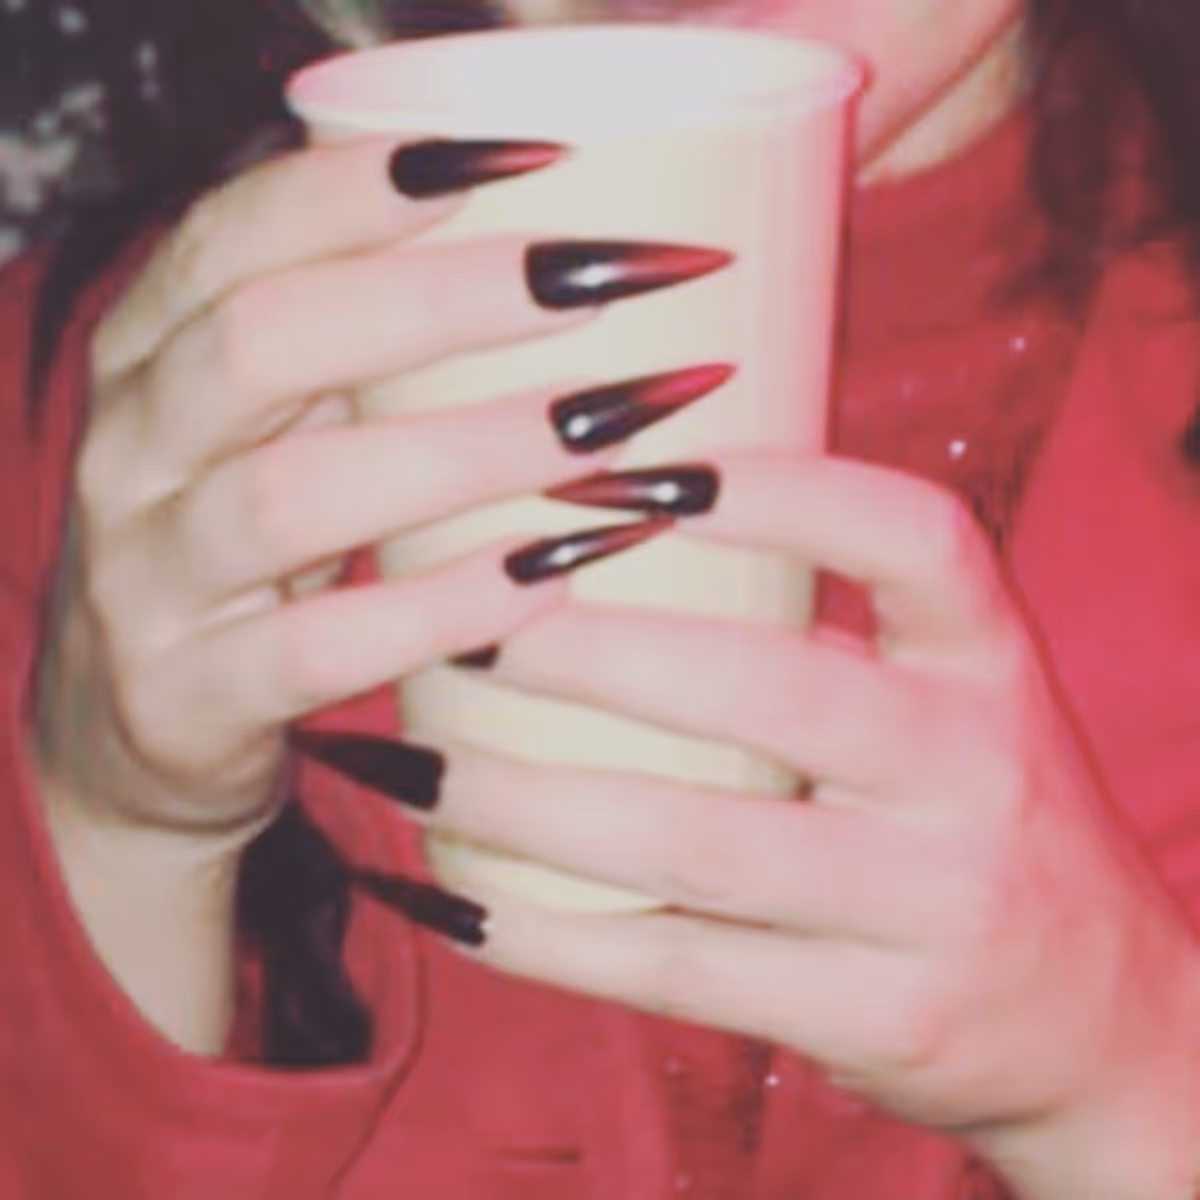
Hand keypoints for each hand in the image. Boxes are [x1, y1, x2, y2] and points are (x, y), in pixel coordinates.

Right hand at [34, 135, 731, 841]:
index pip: (236, 236)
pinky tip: (551, 574)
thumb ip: (346, 348)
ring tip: (608, 428)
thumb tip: (524, 254)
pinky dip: (442, 605)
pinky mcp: (189, 695)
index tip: (521, 160)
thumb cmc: (240, 557)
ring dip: (469, 454)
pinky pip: (317, 649)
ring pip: (294, 495)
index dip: (365, 188)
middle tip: (594, 281)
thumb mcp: (268, 431)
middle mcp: (135, 452)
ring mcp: (150, 579)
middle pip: (265, 340)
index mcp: (151, 357)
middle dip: (440, 300)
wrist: (132, 732)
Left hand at [376, 452, 1199, 1198]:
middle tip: (471, 631)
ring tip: (411, 770)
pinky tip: (454, 909)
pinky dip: (550, 939)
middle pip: (777, 693)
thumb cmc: (979, 816)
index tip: (618, 470)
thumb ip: (821, 636)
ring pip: (699, 844)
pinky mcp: (877, 1017)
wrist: (1105, 1012)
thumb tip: (602, 552)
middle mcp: (975, 772)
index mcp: (991, 664)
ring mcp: (931, 905)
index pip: (911, 539)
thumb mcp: (948, 700)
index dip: (769, 488)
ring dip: (529, 806)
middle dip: (599, 656)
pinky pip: (682, 973)